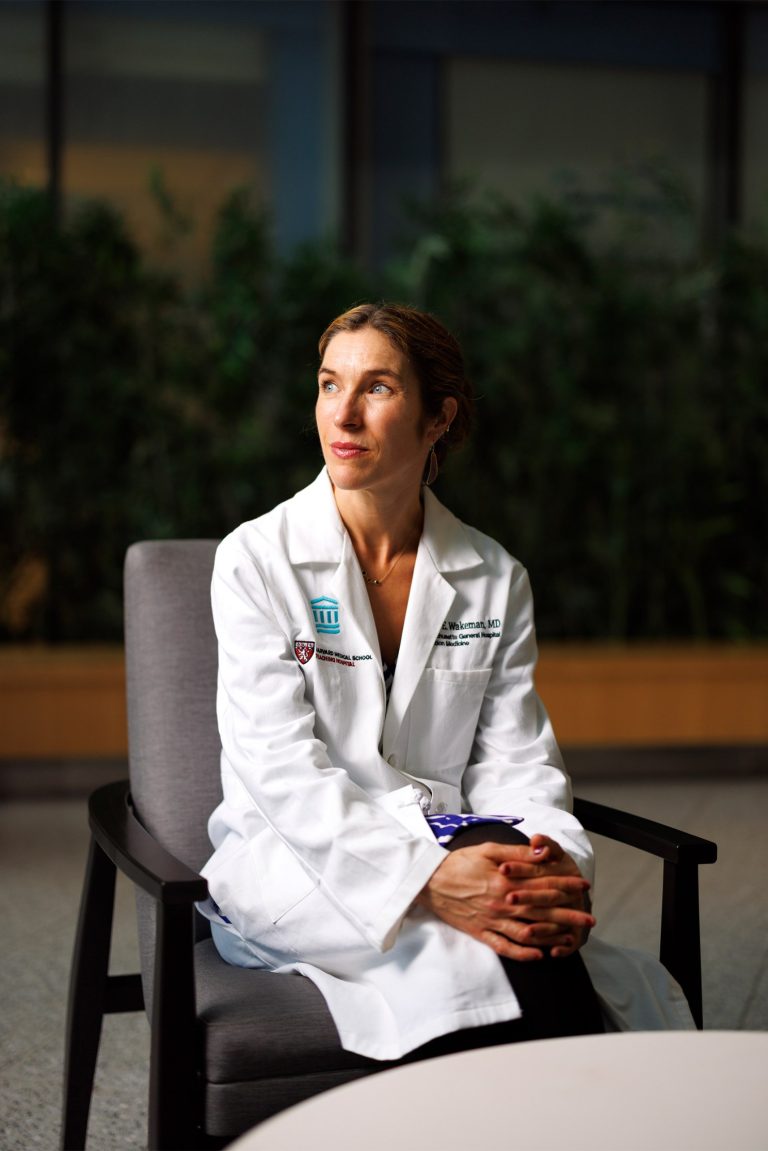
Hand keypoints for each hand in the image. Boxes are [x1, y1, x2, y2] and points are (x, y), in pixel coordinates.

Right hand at [415, 838, 593, 961]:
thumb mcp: (488, 850)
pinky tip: (539, 956)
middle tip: (589, 919)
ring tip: (572, 939)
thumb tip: (543, 853)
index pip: (543, 884)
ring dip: (552, 936)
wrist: (429, 881)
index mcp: (505, 881)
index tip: (583, 887)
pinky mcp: (481, 933)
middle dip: (568, 914)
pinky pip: (505, 947)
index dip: (565, 885)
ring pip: (528, 932)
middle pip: (542, 911)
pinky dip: (523, 953)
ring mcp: (492, 921)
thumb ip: (518, 854)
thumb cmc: (459, 862)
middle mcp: (502, 904)